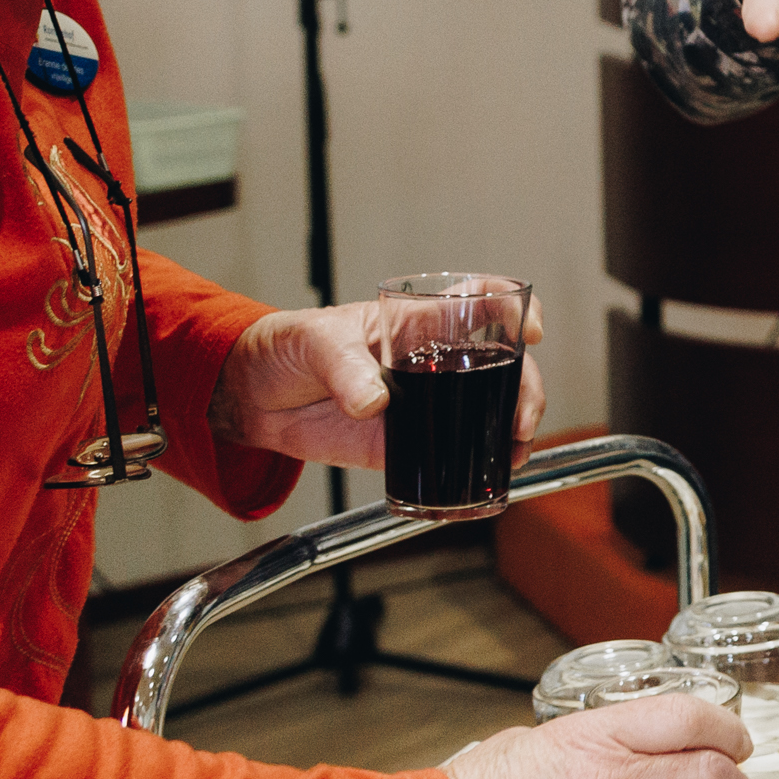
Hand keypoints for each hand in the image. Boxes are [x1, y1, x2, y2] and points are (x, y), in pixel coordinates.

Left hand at [219, 297, 546, 467]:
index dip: (512, 309)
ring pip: (484, 411)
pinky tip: (490, 476)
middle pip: (498, 365)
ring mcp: (421, 403)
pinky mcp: (404, 442)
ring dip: (509, 430)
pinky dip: (477, 466)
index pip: (477, 302)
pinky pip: (449, 453)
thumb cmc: (283, 348)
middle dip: (524, 389)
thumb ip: (344, 369)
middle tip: (519, 418)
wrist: (250, 397)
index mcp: (413, 321)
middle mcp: (429, 360)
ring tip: (513, 451)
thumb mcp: (313, 343)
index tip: (529, 331)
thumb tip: (374, 403)